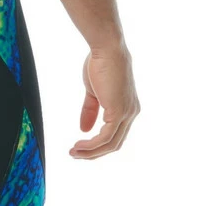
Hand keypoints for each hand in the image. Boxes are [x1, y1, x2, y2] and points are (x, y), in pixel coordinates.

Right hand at [70, 44, 139, 158]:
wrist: (106, 50)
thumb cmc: (100, 64)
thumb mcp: (93, 92)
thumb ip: (90, 111)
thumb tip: (84, 130)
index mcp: (126, 108)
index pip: (115, 135)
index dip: (97, 145)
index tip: (79, 147)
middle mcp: (131, 113)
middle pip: (114, 144)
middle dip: (94, 153)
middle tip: (75, 155)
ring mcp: (127, 113)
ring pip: (111, 144)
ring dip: (91, 152)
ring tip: (73, 153)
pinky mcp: (119, 112)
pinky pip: (106, 137)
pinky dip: (92, 144)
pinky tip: (79, 145)